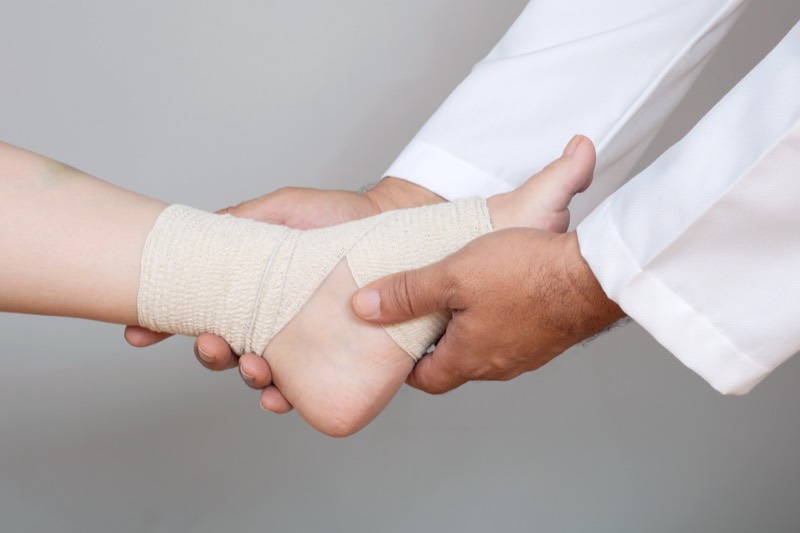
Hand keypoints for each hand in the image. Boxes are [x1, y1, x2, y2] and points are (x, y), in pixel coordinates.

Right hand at [124, 178, 442, 410]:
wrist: (394, 228)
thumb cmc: (337, 215)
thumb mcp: (282, 210)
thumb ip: (240, 221)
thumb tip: (197, 231)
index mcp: (251, 292)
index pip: (202, 313)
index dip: (165, 327)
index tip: (139, 335)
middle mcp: (272, 321)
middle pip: (227, 351)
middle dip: (211, 356)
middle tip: (215, 346)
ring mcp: (303, 342)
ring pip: (262, 374)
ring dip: (248, 378)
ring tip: (254, 368)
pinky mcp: (336, 358)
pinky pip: (307, 389)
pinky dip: (288, 398)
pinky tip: (282, 397)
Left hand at [351, 229, 625, 393]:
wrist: (592, 273)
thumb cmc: (526, 274)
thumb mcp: (451, 276)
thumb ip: (406, 293)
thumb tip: (363, 307)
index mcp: (469, 358)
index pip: (426, 379)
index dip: (406, 365)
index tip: (395, 343)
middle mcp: (499, 364)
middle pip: (455, 364)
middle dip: (436, 342)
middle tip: (422, 314)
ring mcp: (528, 353)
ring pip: (486, 348)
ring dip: (469, 328)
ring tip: (459, 296)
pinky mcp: (549, 335)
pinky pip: (513, 334)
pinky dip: (498, 319)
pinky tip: (500, 290)